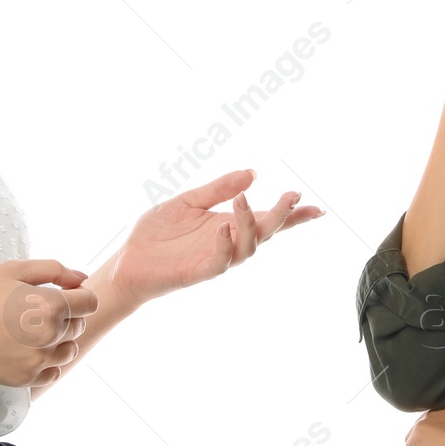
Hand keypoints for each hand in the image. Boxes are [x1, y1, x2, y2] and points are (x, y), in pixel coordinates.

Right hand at [0, 259, 98, 387]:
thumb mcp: (13, 270)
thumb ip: (54, 271)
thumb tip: (82, 278)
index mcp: (50, 305)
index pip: (90, 303)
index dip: (78, 296)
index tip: (62, 294)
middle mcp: (49, 335)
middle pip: (79, 326)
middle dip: (67, 315)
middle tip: (35, 310)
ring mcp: (38, 361)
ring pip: (68, 351)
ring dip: (59, 340)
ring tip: (30, 330)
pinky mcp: (25, 379)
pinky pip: (52, 372)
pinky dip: (46, 362)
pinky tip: (26, 349)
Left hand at [110, 169, 323, 304]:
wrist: (128, 261)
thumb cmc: (157, 233)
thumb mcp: (189, 200)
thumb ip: (218, 189)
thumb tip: (252, 174)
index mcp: (227, 224)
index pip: (266, 221)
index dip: (293, 216)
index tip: (317, 209)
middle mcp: (227, 242)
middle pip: (265, 233)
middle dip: (281, 217)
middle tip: (290, 197)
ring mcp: (214, 258)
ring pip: (247, 248)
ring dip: (250, 224)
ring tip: (243, 202)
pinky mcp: (197, 272)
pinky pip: (219, 263)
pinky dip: (225, 245)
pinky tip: (222, 227)